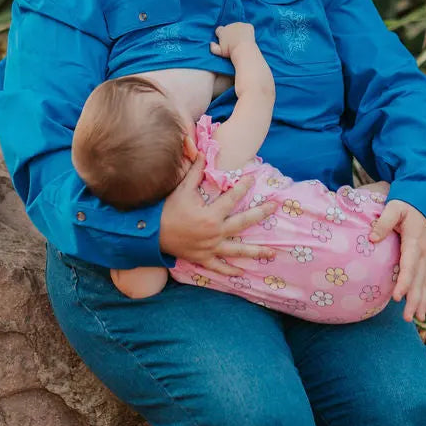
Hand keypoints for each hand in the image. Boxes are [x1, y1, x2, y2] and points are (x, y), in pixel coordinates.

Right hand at [160, 154, 273, 273]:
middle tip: (275, 207)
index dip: (243, 187)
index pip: (232, 198)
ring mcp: (210, 248)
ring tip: (273, 253)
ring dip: (256, 252)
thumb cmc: (166, 209)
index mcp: (210, 215)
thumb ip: (195, 171)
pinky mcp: (203, 258)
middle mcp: (214, 233)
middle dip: (261, 214)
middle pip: (243, 223)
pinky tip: (241, 273)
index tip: (253, 179)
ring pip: (238, 250)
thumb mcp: (181, 189)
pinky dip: (229, 271)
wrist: (150, 234)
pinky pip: (219, 267)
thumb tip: (202, 151)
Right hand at [209, 21, 257, 59]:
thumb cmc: (231, 52)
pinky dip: (247, 31)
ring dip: (239, 32)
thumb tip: (211, 43)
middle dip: (230, 33)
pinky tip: (248, 38)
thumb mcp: (219, 52)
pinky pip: (247, 27)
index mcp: (222, 31)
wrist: (243, 50)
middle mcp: (230, 25)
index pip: (219, 30)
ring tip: (241, 41)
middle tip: (234, 42)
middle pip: (229, 28)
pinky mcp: (248, 26)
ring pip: (238, 27)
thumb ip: (213, 48)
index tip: (225, 41)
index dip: (221, 35)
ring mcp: (239, 24)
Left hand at [369, 198, 425, 321]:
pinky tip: (420, 311)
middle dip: (414, 300)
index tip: (397, 297)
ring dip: (422, 302)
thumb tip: (371, 238)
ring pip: (425, 283)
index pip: (410, 265)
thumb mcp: (395, 207)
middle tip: (407, 318)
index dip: (404, 282)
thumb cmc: (408, 204)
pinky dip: (425, 296)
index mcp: (415, 241)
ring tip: (416, 319)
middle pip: (420, 280)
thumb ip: (384, 222)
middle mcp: (425, 252)